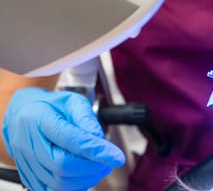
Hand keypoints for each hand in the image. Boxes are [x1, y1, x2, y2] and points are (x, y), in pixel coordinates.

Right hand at [2, 87, 124, 190]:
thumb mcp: (73, 102)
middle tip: (108, 161)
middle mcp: (29, 142)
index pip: (70, 139)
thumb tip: (100, 140)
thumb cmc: (51, 107)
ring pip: (57, 183)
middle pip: (62, 165)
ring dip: (85, 179)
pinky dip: (72, 187)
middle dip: (92, 167)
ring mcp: (26, 162)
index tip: (117, 157)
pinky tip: (83, 176)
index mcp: (40, 119)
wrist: (23, 114)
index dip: (96, 150)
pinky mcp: (27, 176)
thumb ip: (87, 119)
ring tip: (99, 168)